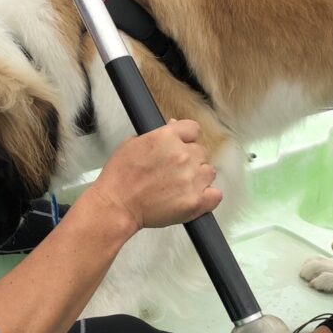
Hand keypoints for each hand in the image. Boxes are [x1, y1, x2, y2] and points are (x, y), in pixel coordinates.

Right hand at [89, 120, 221, 231]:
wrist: (116, 206)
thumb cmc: (120, 177)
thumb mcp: (132, 144)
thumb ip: (158, 134)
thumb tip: (174, 126)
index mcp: (167, 137)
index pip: (193, 129)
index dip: (186, 139)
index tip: (180, 146)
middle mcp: (183, 155)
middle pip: (201, 152)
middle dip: (189, 160)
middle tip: (172, 172)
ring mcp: (191, 179)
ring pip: (209, 172)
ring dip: (197, 177)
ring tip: (178, 187)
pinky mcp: (196, 201)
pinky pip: (216, 195)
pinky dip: (208, 196)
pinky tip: (193, 197)